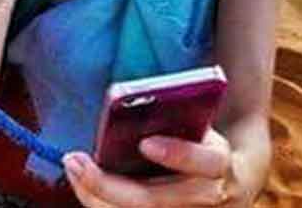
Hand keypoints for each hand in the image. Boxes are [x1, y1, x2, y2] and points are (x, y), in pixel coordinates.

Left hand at [62, 129, 246, 206]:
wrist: (229, 180)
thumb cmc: (201, 141)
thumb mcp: (199, 124)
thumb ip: (173, 116)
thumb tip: (127, 102)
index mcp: (221, 165)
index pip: (207, 162)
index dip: (178, 154)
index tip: (145, 143)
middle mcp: (208, 200)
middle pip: (154, 201)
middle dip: (108, 185)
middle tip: (75, 160)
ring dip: (94, 196)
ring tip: (72, 167)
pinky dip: (98, 202)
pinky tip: (80, 181)